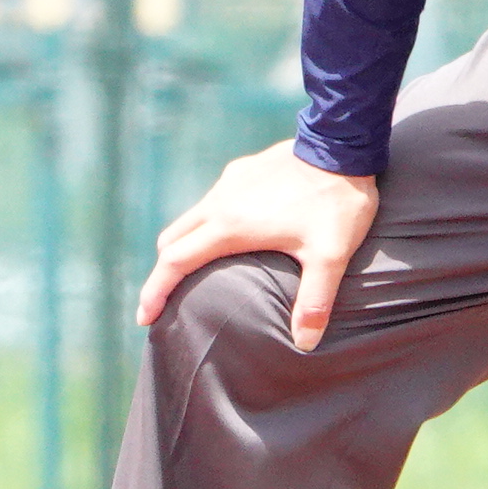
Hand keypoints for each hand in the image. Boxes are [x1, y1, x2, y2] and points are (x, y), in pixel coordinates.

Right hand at [137, 141, 380, 351]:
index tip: (144, 318)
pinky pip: (212, 202)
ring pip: (190, 220)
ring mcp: (229, 183)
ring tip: (196, 271)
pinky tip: (233, 234)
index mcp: (229, 227)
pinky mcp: (242, 171)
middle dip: (162, 273)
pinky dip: (207, 225)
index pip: (174, 262)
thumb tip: (305, 345)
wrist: (342, 143)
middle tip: (165, 302)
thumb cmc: (336, 202)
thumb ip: (315, 301)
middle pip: (171, 241)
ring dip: (183, 247)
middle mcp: (219, 203)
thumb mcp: (330, 256)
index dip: (155, 292)